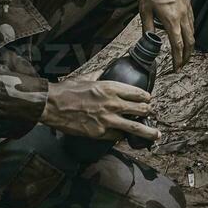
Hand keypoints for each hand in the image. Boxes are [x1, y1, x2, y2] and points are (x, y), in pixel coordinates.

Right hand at [41, 76, 159, 141]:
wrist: (52, 105)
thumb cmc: (68, 90)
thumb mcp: (88, 77)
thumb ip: (101, 74)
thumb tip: (108, 70)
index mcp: (111, 87)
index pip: (138, 93)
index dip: (146, 97)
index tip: (148, 99)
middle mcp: (113, 103)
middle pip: (141, 109)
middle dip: (149, 112)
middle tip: (151, 113)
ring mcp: (107, 120)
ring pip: (135, 127)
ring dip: (148, 131)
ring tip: (155, 135)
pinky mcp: (99, 133)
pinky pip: (117, 136)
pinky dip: (122, 136)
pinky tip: (125, 136)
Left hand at [129, 0, 193, 69]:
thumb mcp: (144, 10)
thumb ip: (148, 28)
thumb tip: (149, 40)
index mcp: (171, 20)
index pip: (178, 45)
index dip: (177, 59)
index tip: (176, 67)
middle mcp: (182, 15)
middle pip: (190, 41)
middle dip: (186, 55)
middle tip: (181, 64)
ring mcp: (187, 8)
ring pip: (193, 31)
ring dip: (189, 44)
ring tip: (184, 52)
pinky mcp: (188, 2)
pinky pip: (192, 20)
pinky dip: (190, 31)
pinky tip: (185, 34)